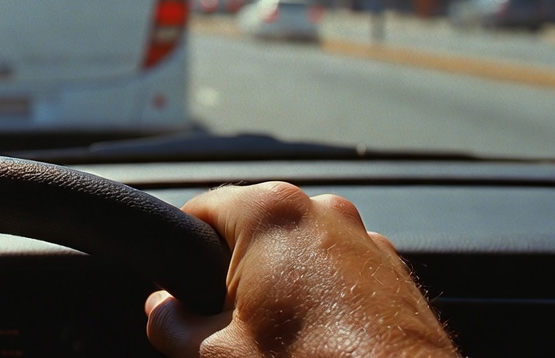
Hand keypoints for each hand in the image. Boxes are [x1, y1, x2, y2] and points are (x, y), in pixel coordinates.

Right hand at [145, 182, 458, 356]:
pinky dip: (320, 296)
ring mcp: (364, 238)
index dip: (180, 254)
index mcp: (270, 213)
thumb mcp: (219, 355)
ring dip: (279, 285)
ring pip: (297, 251)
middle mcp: (320, 211)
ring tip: (278, 340)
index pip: (199, 211)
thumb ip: (172, 324)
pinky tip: (317, 342)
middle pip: (249, 229)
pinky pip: (337, 271)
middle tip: (228, 327)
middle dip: (233, 275)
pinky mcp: (393, 271)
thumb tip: (160, 311)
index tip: (177, 292)